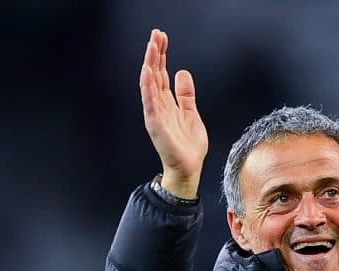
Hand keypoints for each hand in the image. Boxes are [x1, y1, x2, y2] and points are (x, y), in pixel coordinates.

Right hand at [139, 29, 208, 198]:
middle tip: (156, 34)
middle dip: (154, 54)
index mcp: (167, 103)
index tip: (162, 37)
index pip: (161, 74)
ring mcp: (155, 115)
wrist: (189, 168)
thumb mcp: (191, 113)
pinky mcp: (155, 125)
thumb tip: (182, 72)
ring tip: (151, 47)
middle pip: (154, 74)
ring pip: (150, 84)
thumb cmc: (189, 146)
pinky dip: (147, 87)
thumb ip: (186, 94)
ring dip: (149, 65)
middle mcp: (158, 106)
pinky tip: (147, 73)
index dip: (161, 55)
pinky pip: (149, 103)